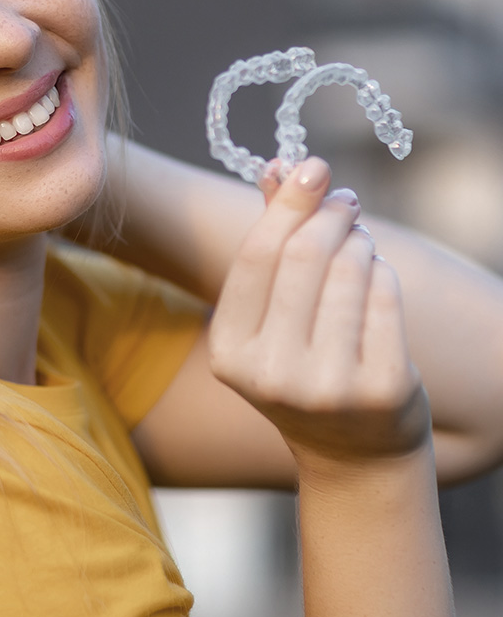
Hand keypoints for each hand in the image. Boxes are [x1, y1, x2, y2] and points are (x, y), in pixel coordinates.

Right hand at [208, 157, 430, 469]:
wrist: (352, 451)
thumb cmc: (303, 363)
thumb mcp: (270, 314)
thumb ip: (269, 239)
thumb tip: (278, 165)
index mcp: (229, 353)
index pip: (255, 259)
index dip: (286, 206)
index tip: (312, 168)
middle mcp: (271, 375)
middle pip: (304, 259)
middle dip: (330, 217)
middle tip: (345, 201)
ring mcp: (327, 387)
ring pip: (351, 272)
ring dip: (360, 242)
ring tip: (360, 244)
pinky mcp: (382, 390)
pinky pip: (386, 298)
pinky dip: (384, 273)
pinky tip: (377, 277)